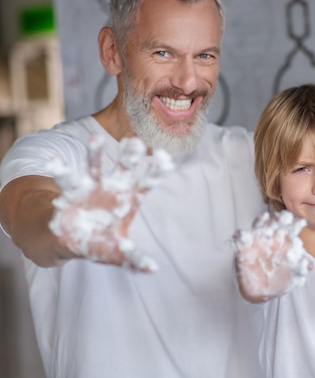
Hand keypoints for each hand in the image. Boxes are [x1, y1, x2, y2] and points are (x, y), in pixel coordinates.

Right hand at [47, 136, 173, 271]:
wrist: (70, 239)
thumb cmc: (99, 242)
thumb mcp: (117, 252)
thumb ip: (133, 258)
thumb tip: (153, 269)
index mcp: (128, 201)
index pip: (145, 184)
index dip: (155, 173)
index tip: (166, 159)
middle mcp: (112, 190)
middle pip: (123, 169)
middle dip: (129, 157)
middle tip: (137, 142)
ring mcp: (91, 189)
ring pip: (94, 168)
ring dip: (94, 155)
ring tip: (94, 140)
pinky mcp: (70, 193)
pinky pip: (65, 181)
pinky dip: (60, 172)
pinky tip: (53, 164)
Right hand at [233, 210, 309, 301]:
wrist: (262, 290)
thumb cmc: (280, 277)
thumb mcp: (293, 276)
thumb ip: (301, 268)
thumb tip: (309, 265)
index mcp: (287, 240)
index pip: (292, 228)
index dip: (296, 224)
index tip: (301, 222)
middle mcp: (272, 237)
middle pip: (276, 223)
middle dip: (280, 219)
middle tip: (283, 217)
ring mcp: (257, 241)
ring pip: (258, 226)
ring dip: (261, 222)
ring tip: (264, 219)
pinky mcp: (243, 249)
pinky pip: (241, 239)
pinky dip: (240, 236)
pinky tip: (241, 235)